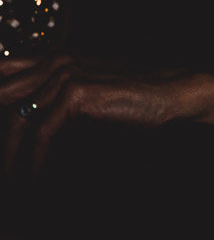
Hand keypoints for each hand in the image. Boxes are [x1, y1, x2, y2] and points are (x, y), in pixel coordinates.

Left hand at [1, 53, 205, 178]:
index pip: (3, 76)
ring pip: (17, 120)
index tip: (4, 146)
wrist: (171, 93)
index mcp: (52, 60)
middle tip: (4, 167)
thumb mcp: (85, 96)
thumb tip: (23, 133)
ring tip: (11, 179)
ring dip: (12, 156)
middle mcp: (54, 62)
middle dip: (2, 139)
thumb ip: (53, 104)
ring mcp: (64, 74)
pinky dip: (36, 159)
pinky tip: (34, 178)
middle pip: (2, 97)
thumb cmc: (133, 97)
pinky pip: (43, 132)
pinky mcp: (76, 92)